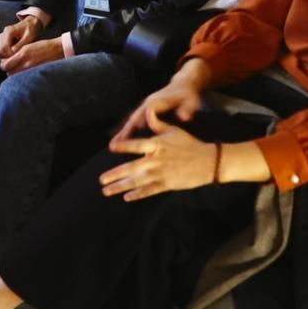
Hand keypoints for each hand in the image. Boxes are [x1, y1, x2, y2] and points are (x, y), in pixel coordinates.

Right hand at [0, 14, 42, 58]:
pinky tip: (16, 52)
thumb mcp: (28, 37)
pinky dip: (7, 54)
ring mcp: (1, 37)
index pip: (4, 48)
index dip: (9, 54)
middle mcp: (3, 34)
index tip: (18, 56)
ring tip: (17, 54)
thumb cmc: (30, 30)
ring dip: (7, 56)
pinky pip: (2, 51)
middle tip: (17, 57)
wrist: (29, 24)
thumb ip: (21, 44)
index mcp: (8, 32)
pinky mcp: (2, 40)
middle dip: (7, 57)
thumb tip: (12, 51)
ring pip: (0, 52)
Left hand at [1, 38, 63, 73]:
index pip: (5, 65)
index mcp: (23, 55)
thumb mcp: (27, 47)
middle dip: (8, 70)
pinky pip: (24, 78)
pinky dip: (22, 77)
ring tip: (17, 69)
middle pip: (9, 73)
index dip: (3, 64)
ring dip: (14, 74)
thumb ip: (16, 55)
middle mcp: (26, 64)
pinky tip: (24, 72)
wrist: (58, 50)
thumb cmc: (43, 46)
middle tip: (10, 65)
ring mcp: (31, 70)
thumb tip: (7, 62)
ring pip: (16, 77)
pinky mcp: (36, 74)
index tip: (5, 61)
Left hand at [101, 110, 218, 201]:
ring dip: (120, 187)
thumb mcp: (173, 130)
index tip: (111, 147)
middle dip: (115, 174)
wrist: (207, 161)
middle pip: (131, 168)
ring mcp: (160, 174)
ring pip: (137, 182)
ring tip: (106, 191)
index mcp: (157, 144)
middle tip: (101, 180)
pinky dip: (137, 194)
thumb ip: (157, 123)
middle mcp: (156, 160)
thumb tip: (147, 111)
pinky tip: (126, 197)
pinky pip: (149, 190)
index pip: (136, 145)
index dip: (123, 146)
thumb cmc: (189, 143)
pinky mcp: (166, 184)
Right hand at [112, 62, 206, 145]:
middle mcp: (148, 104)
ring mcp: (145, 107)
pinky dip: (127, 130)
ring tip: (113, 144)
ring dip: (123, 131)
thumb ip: (187, 109)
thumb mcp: (191, 101)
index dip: (142, 120)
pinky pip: (134, 121)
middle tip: (115, 143)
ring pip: (132, 120)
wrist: (183, 84)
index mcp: (158, 101)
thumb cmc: (187, 95)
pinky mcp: (146, 111)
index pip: (147, 111)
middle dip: (125, 130)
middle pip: (134, 117)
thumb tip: (184, 117)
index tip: (135, 132)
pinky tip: (121, 140)